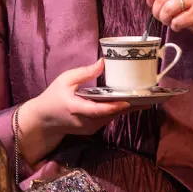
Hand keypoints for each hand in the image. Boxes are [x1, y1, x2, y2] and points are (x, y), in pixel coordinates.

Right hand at [18, 59, 137, 164]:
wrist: (44, 120)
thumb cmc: (53, 97)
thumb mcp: (65, 80)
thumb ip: (84, 72)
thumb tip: (103, 62)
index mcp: (77, 108)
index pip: (99, 110)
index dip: (116, 106)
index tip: (130, 100)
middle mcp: (85, 122)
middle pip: (111, 114)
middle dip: (129, 106)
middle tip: (148, 98)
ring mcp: (90, 128)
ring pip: (111, 117)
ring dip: (125, 109)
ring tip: (144, 99)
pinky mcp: (92, 130)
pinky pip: (107, 119)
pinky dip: (117, 111)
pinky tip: (129, 102)